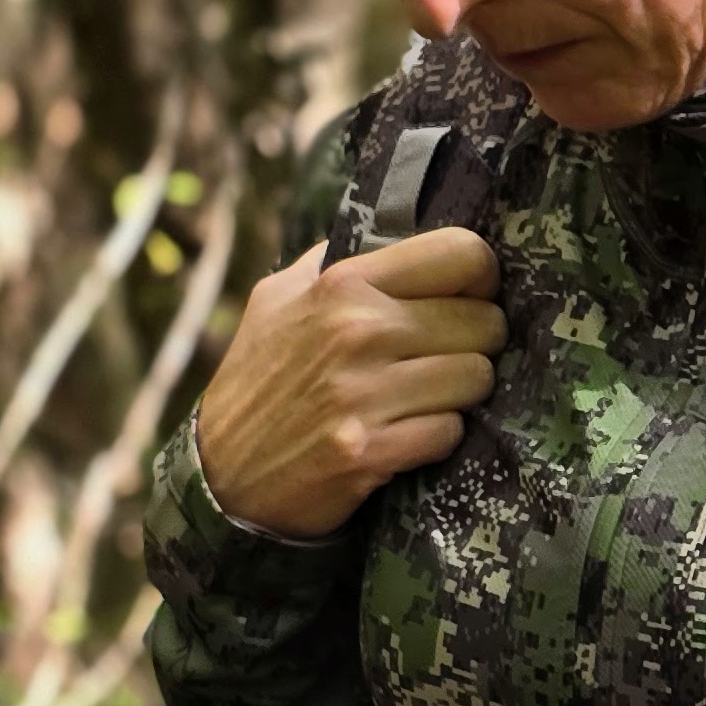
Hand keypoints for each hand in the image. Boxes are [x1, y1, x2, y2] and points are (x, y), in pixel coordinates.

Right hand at [194, 229, 505, 539]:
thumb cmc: (260, 377)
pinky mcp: (370, 451)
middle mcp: (357, 331)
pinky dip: (439, 435)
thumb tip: (394, 232)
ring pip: (477, 377)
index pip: (462, 253)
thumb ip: (336, 261)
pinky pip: (451, 431)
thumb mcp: (279, 298)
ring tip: (426, 395)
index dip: (481, 276)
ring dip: (461, 392)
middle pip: (485, 321)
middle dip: (476, 341)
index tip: (470, 296)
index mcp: (342, 283)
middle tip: (445, 356)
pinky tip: (408, 433)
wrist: (221, 473)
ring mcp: (363, 393)